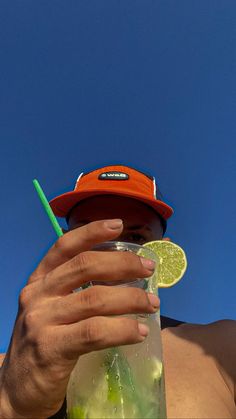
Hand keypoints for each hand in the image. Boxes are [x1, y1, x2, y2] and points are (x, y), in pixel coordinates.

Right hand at [0, 219, 158, 417]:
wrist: (16, 390)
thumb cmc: (44, 344)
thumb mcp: (51, 310)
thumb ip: (75, 292)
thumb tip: (123, 278)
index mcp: (39, 281)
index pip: (64, 247)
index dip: (91, 232)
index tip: (118, 224)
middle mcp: (37, 295)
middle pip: (84, 267)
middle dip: (122, 264)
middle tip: (149, 269)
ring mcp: (41, 320)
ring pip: (94, 299)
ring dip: (130, 298)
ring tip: (152, 304)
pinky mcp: (50, 348)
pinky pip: (94, 332)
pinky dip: (122, 329)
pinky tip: (139, 331)